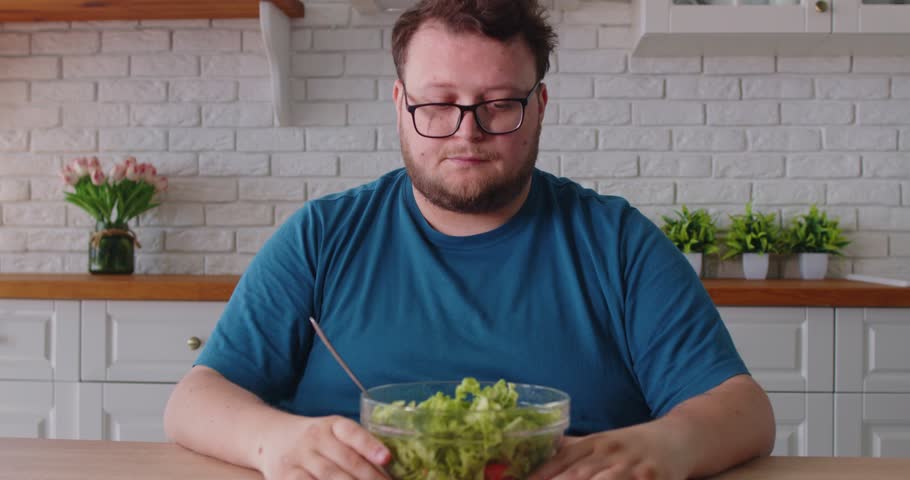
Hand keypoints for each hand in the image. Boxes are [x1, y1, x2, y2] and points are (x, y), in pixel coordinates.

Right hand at [257, 414, 390, 479]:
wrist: (271, 436)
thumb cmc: (314, 439)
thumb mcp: (332, 432)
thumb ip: (356, 447)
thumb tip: (386, 468)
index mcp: (332, 425)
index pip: (353, 433)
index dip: (371, 446)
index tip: (387, 458)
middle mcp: (315, 437)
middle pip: (346, 461)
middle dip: (370, 478)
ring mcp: (299, 457)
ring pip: (329, 476)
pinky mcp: (284, 475)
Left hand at [528, 421, 692, 479]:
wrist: (680, 437)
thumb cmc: (634, 445)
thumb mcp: (603, 442)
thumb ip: (573, 451)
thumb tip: (537, 461)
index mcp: (593, 443)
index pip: (559, 462)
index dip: (538, 476)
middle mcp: (609, 452)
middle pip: (575, 476)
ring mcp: (631, 466)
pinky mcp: (652, 478)